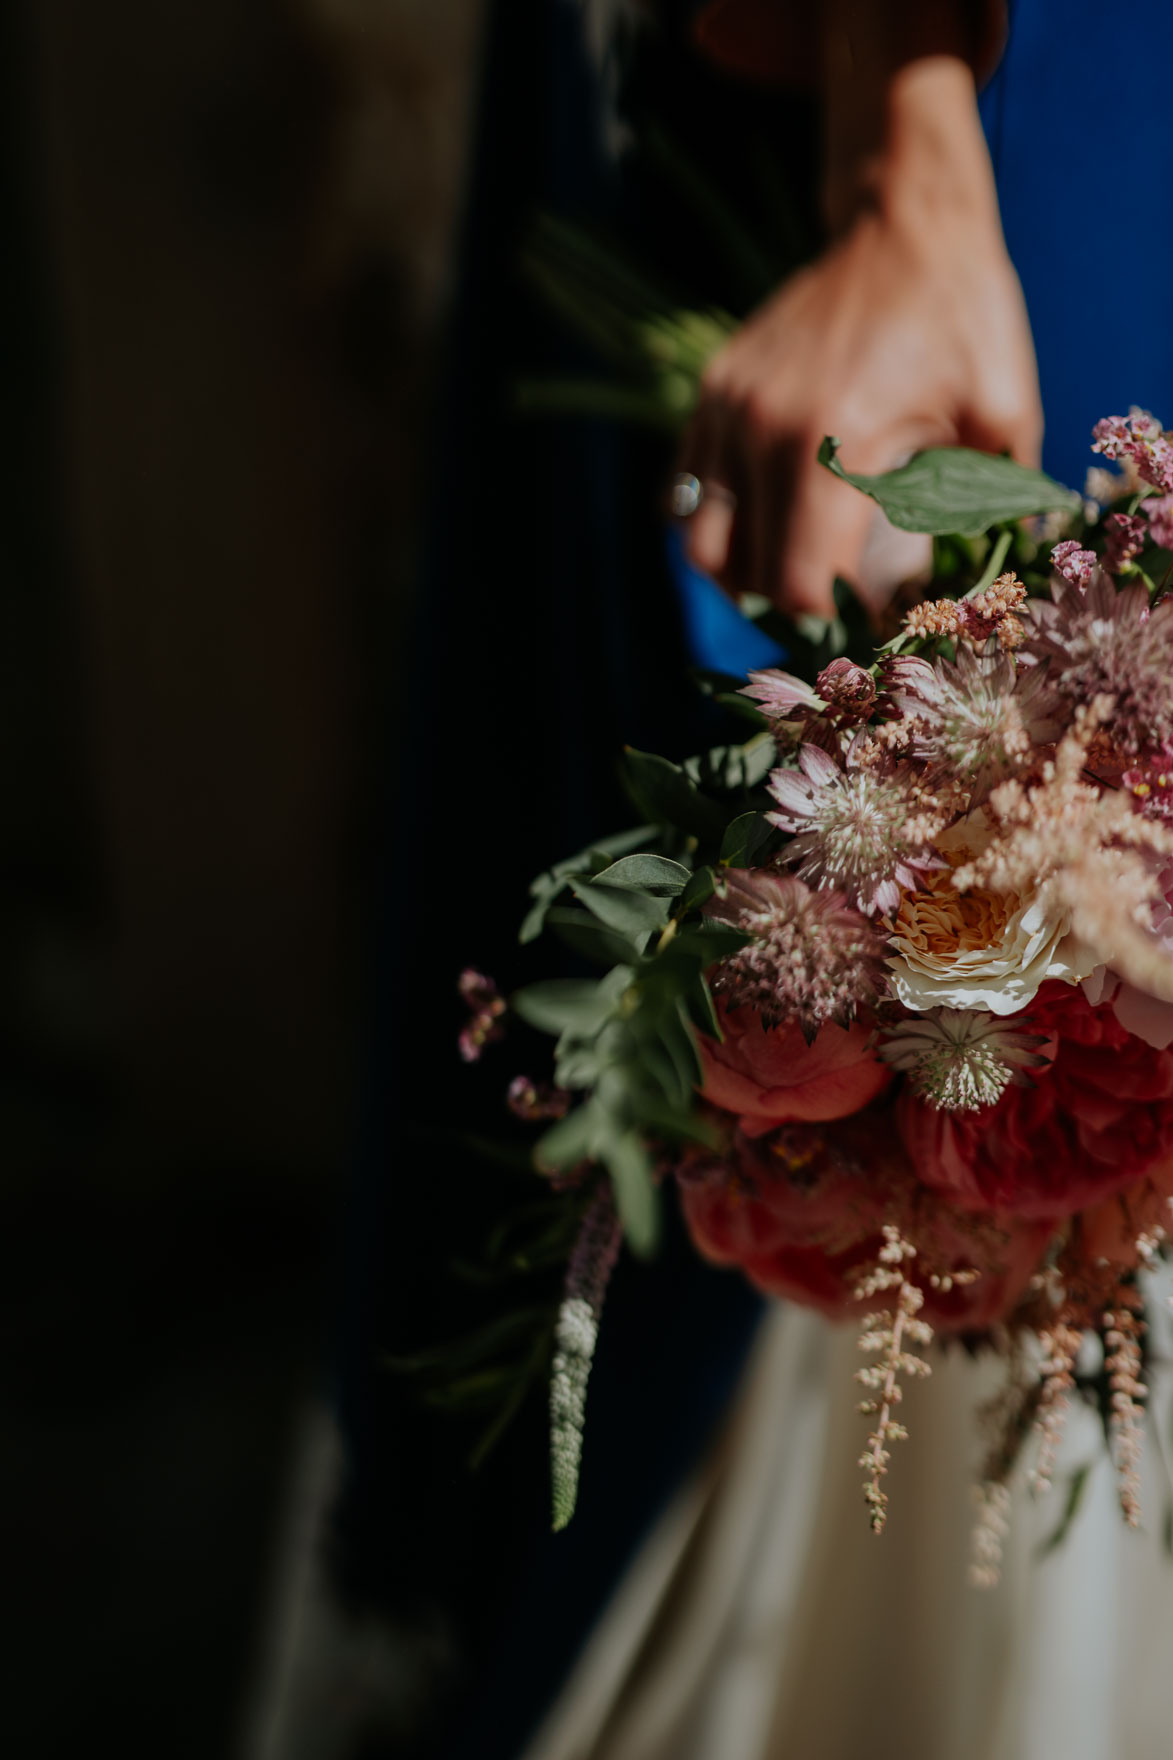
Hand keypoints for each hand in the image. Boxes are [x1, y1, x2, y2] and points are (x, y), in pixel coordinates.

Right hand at [679, 56, 1040, 617]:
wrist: (905, 221)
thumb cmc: (966, 317)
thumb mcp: (1001, 417)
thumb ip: (984, 515)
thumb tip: (966, 599)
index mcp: (832, 442)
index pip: (802, 586)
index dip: (838, 628)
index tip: (877, 629)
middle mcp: (761, 430)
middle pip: (748, 578)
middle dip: (797, 614)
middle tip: (846, 616)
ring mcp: (725, 410)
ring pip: (703, 545)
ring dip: (747, 579)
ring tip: (799, 580)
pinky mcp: (711, 393)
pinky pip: (690, 495)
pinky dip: (723, 530)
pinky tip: (769, 529)